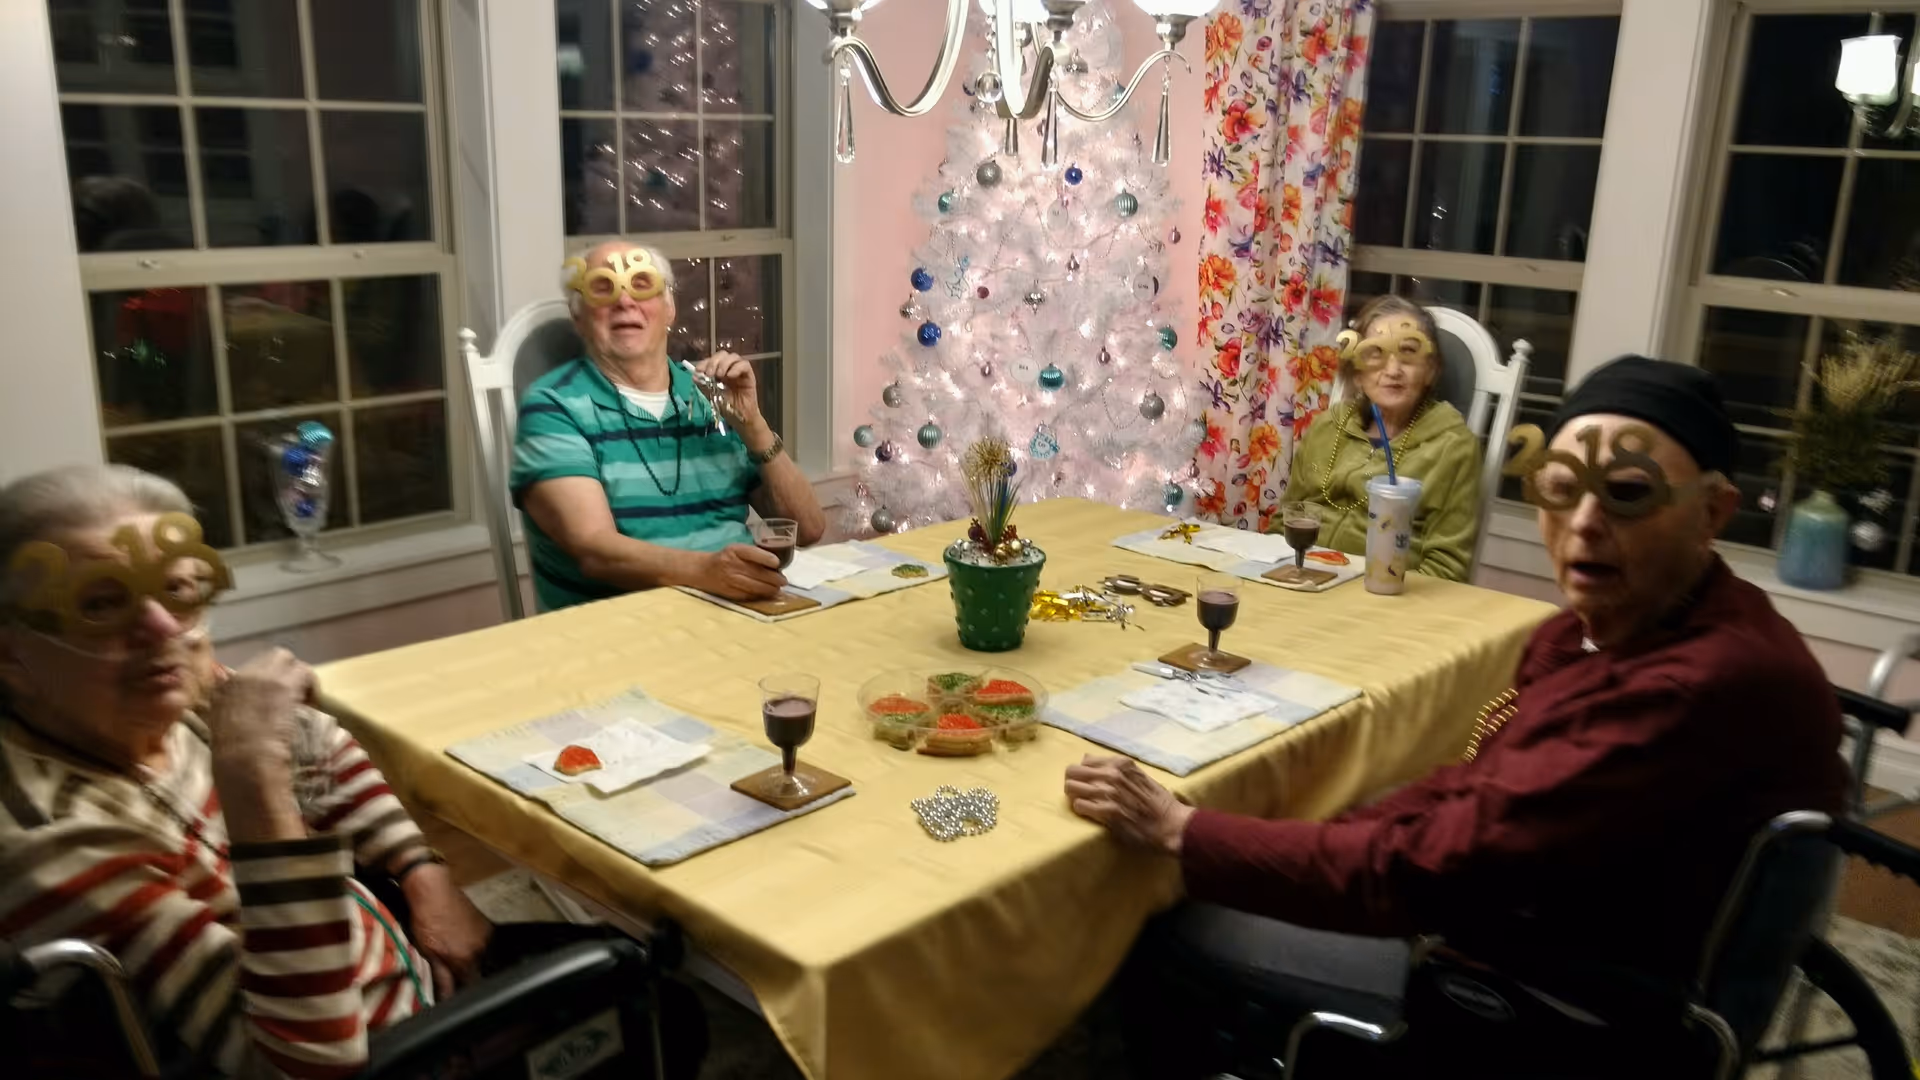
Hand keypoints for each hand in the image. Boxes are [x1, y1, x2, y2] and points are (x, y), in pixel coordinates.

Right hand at [205, 648, 313, 768]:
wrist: (244, 761)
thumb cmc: (235, 757)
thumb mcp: (226, 731)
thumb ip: (236, 712)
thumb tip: (250, 709)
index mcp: (223, 688)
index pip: (250, 671)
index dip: (267, 682)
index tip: (275, 699)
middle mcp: (240, 676)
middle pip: (270, 658)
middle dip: (285, 672)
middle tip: (295, 695)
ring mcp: (261, 676)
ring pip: (287, 659)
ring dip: (299, 677)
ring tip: (305, 700)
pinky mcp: (283, 683)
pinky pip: (303, 672)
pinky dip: (311, 685)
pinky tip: (313, 704)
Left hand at [401, 862, 492, 998]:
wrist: (433, 889)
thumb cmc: (426, 919)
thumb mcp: (429, 952)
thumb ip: (441, 977)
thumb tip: (446, 998)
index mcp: (465, 959)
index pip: (470, 985)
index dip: (461, 990)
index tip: (452, 990)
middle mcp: (481, 949)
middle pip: (476, 972)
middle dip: (463, 974)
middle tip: (447, 968)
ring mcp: (485, 935)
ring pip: (479, 958)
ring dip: (468, 960)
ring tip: (451, 951)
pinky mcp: (485, 924)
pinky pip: (482, 943)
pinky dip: (472, 946)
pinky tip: (458, 940)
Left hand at [695, 352, 759, 427]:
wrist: (740, 418)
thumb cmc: (727, 407)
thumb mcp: (711, 395)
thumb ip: (703, 385)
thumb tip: (694, 376)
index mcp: (719, 371)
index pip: (711, 360)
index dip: (704, 362)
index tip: (699, 370)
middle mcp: (729, 369)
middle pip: (722, 355)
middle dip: (714, 362)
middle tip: (709, 373)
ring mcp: (739, 371)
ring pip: (733, 357)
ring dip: (724, 364)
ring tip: (719, 375)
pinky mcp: (749, 375)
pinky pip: (744, 365)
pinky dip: (736, 368)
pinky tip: (730, 376)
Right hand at [697, 544, 785, 600]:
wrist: (703, 570)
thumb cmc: (726, 558)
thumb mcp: (737, 549)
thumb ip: (754, 554)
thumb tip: (778, 565)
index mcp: (734, 550)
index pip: (753, 554)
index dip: (767, 559)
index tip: (778, 563)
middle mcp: (731, 565)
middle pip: (757, 573)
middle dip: (774, 579)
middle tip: (784, 581)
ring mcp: (730, 580)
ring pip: (755, 587)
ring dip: (770, 589)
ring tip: (778, 589)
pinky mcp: (730, 593)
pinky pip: (749, 595)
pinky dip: (760, 595)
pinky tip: (767, 594)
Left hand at [1065, 755, 1193, 856]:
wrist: (1171, 824)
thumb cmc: (1156, 801)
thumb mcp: (1137, 775)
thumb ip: (1112, 766)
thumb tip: (1086, 758)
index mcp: (1120, 764)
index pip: (1084, 762)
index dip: (1082, 774)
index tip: (1086, 783)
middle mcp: (1112, 774)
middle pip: (1072, 772)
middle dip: (1072, 783)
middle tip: (1079, 794)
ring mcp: (1109, 792)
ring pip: (1071, 788)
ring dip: (1075, 797)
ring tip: (1085, 805)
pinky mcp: (1107, 811)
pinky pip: (1079, 806)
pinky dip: (1081, 810)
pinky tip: (1090, 814)